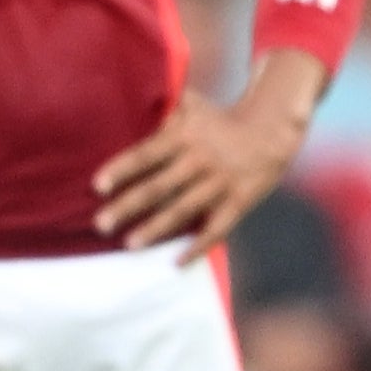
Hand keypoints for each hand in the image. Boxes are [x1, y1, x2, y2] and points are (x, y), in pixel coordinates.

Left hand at [95, 87, 309, 261]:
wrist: (272, 130)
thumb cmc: (222, 121)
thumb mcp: (193, 108)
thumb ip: (165, 116)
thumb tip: (134, 111)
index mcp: (185, 137)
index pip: (146, 154)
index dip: (121, 169)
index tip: (97, 186)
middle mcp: (199, 161)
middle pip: (158, 186)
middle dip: (127, 206)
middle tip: (100, 224)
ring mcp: (219, 183)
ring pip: (183, 210)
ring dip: (155, 229)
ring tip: (129, 244)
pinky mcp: (238, 202)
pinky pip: (216, 229)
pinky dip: (198, 247)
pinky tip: (176, 261)